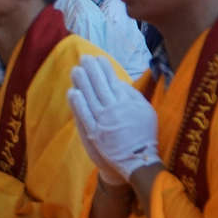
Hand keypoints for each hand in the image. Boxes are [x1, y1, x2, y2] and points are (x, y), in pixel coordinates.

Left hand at [67, 55, 159, 183]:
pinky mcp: (93, 133)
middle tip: (84, 58)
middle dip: (91, 70)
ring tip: (76, 70)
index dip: (104, 68)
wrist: (137, 160)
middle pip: (99, 86)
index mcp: (127, 103)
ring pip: (89, 98)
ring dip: (82, 83)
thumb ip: (132, 95)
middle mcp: (114, 110)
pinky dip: (77, 103)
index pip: (113, 81)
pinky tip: (72, 92)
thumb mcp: (145, 111)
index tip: (98, 58)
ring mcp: (102, 122)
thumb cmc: (143, 134)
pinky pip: (84, 115)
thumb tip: (118, 81)